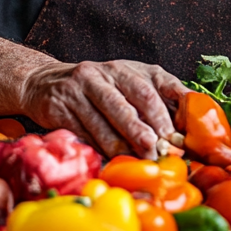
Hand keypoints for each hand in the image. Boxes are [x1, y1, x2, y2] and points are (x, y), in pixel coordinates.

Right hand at [22, 59, 188, 158]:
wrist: (43, 83)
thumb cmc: (95, 89)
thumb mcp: (123, 83)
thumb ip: (152, 96)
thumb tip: (187, 120)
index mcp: (122, 69)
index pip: (148, 87)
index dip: (163, 112)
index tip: (175, 135)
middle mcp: (101, 74)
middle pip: (128, 101)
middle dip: (145, 128)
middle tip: (158, 149)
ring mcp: (78, 90)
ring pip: (104, 119)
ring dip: (123, 143)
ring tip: (137, 159)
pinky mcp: (59, 107)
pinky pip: (82, 131)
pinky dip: (98, 148)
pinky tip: (110, 160)